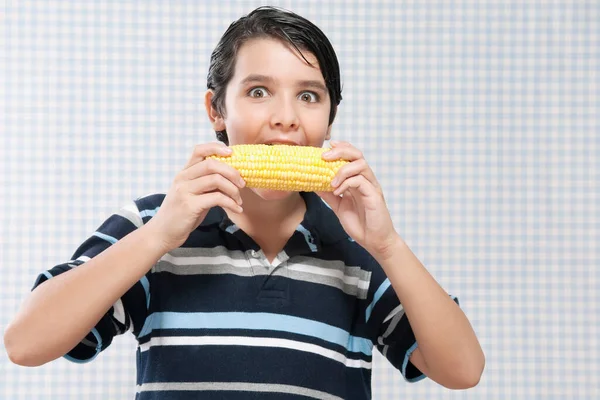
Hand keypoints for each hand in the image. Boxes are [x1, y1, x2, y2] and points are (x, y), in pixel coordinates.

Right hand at [148, 142, 244, 251]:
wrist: (162, 233)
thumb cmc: (181, 214)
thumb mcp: (192, 194)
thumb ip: (207, 184)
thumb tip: (232, 178)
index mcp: (184, 173)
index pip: (199, 150)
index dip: (216, 147)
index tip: (232, 153)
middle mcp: (183, 178)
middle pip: (211, 164)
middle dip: (232, 172)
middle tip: (243, 183)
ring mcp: (185, 191)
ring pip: (216, 180)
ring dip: (233, 189)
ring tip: (239, 200)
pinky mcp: (189, 206)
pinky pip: (217, 198)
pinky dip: (231, 203)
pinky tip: (237, 209)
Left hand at [317, 141, 398, 257]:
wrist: (374, 241)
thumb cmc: (360, 223)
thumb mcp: (338, 206)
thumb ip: (328, 194)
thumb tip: (312, 183)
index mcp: (358, 179)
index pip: (352, 156)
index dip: (341, 148)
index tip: (326, 147)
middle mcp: (366, 180)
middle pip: (357, 154)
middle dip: (340, 151)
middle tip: (324, 156)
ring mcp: (371, 186)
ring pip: (360, 165)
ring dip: (342, 169)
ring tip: (330, 182)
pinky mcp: (374, 195)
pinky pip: (360, 181)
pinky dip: (347, 183)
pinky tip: (337, 192)